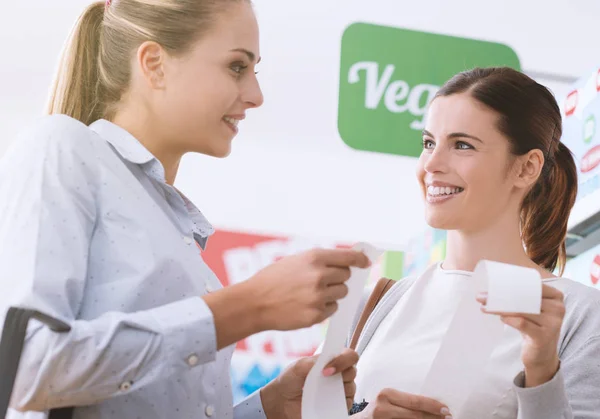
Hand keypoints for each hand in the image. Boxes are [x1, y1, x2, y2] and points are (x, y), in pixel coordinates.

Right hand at [248, 248, 370, 330]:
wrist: (253, 303)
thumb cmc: (272, 280)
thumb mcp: (295, 261)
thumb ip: (320, 261)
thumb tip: (346, 262)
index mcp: (314, 258)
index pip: (348, 257)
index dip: (360, 260)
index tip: (366, 262)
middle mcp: (319, 275)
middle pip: (346, 276)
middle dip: (337, 279)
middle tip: (320, 282)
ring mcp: (318, 296)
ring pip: (342, 294)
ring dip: (332, 294)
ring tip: (310, 294)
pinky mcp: (316, 315)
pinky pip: (332, 310)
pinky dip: (324, 308)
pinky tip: (305, 306)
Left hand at [261, 348, 358, 418]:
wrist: (283, 401)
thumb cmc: (291, 380)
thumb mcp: (297, 367)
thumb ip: (312, 362)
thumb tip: (325, 363)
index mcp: (331, 360)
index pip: (348, 355)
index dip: (343, 359)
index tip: (327, 368)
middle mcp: (339, 374)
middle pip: (353, 371)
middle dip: (341, 373)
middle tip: (324, 377)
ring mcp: (340, 391)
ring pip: (351, 388)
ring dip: (337, 389)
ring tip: (319, 392)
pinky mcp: (338, 406)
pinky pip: (346, 404)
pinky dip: (337, 403)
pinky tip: (323, 402)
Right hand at [353, 389, 450, 417]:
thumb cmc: (378, 411)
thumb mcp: (390, 400)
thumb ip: (406, 402)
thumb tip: (433, 405)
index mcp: (386, 394)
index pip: (415, 401)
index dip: (432, 406)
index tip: (446, 409)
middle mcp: (383, 407)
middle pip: (415, 415)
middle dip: (433, 417)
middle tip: (448, 417)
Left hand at [477, 284, 564, 386]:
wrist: (542, 354)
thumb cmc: (533, 326)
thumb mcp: (530, 309)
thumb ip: (520, 296)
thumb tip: (491, 288)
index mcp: (556, 297)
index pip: (532, 285)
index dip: (511, 283)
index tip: (492, 284)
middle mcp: (558, 308)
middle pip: (525, 297)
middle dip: (501, 295)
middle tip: (482, 296)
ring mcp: (553, 323)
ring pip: (521, 310)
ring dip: (500, 308)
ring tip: (485, 307)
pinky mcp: (544, 337)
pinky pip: (521, 323)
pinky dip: (508, 319)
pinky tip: (501, 318)